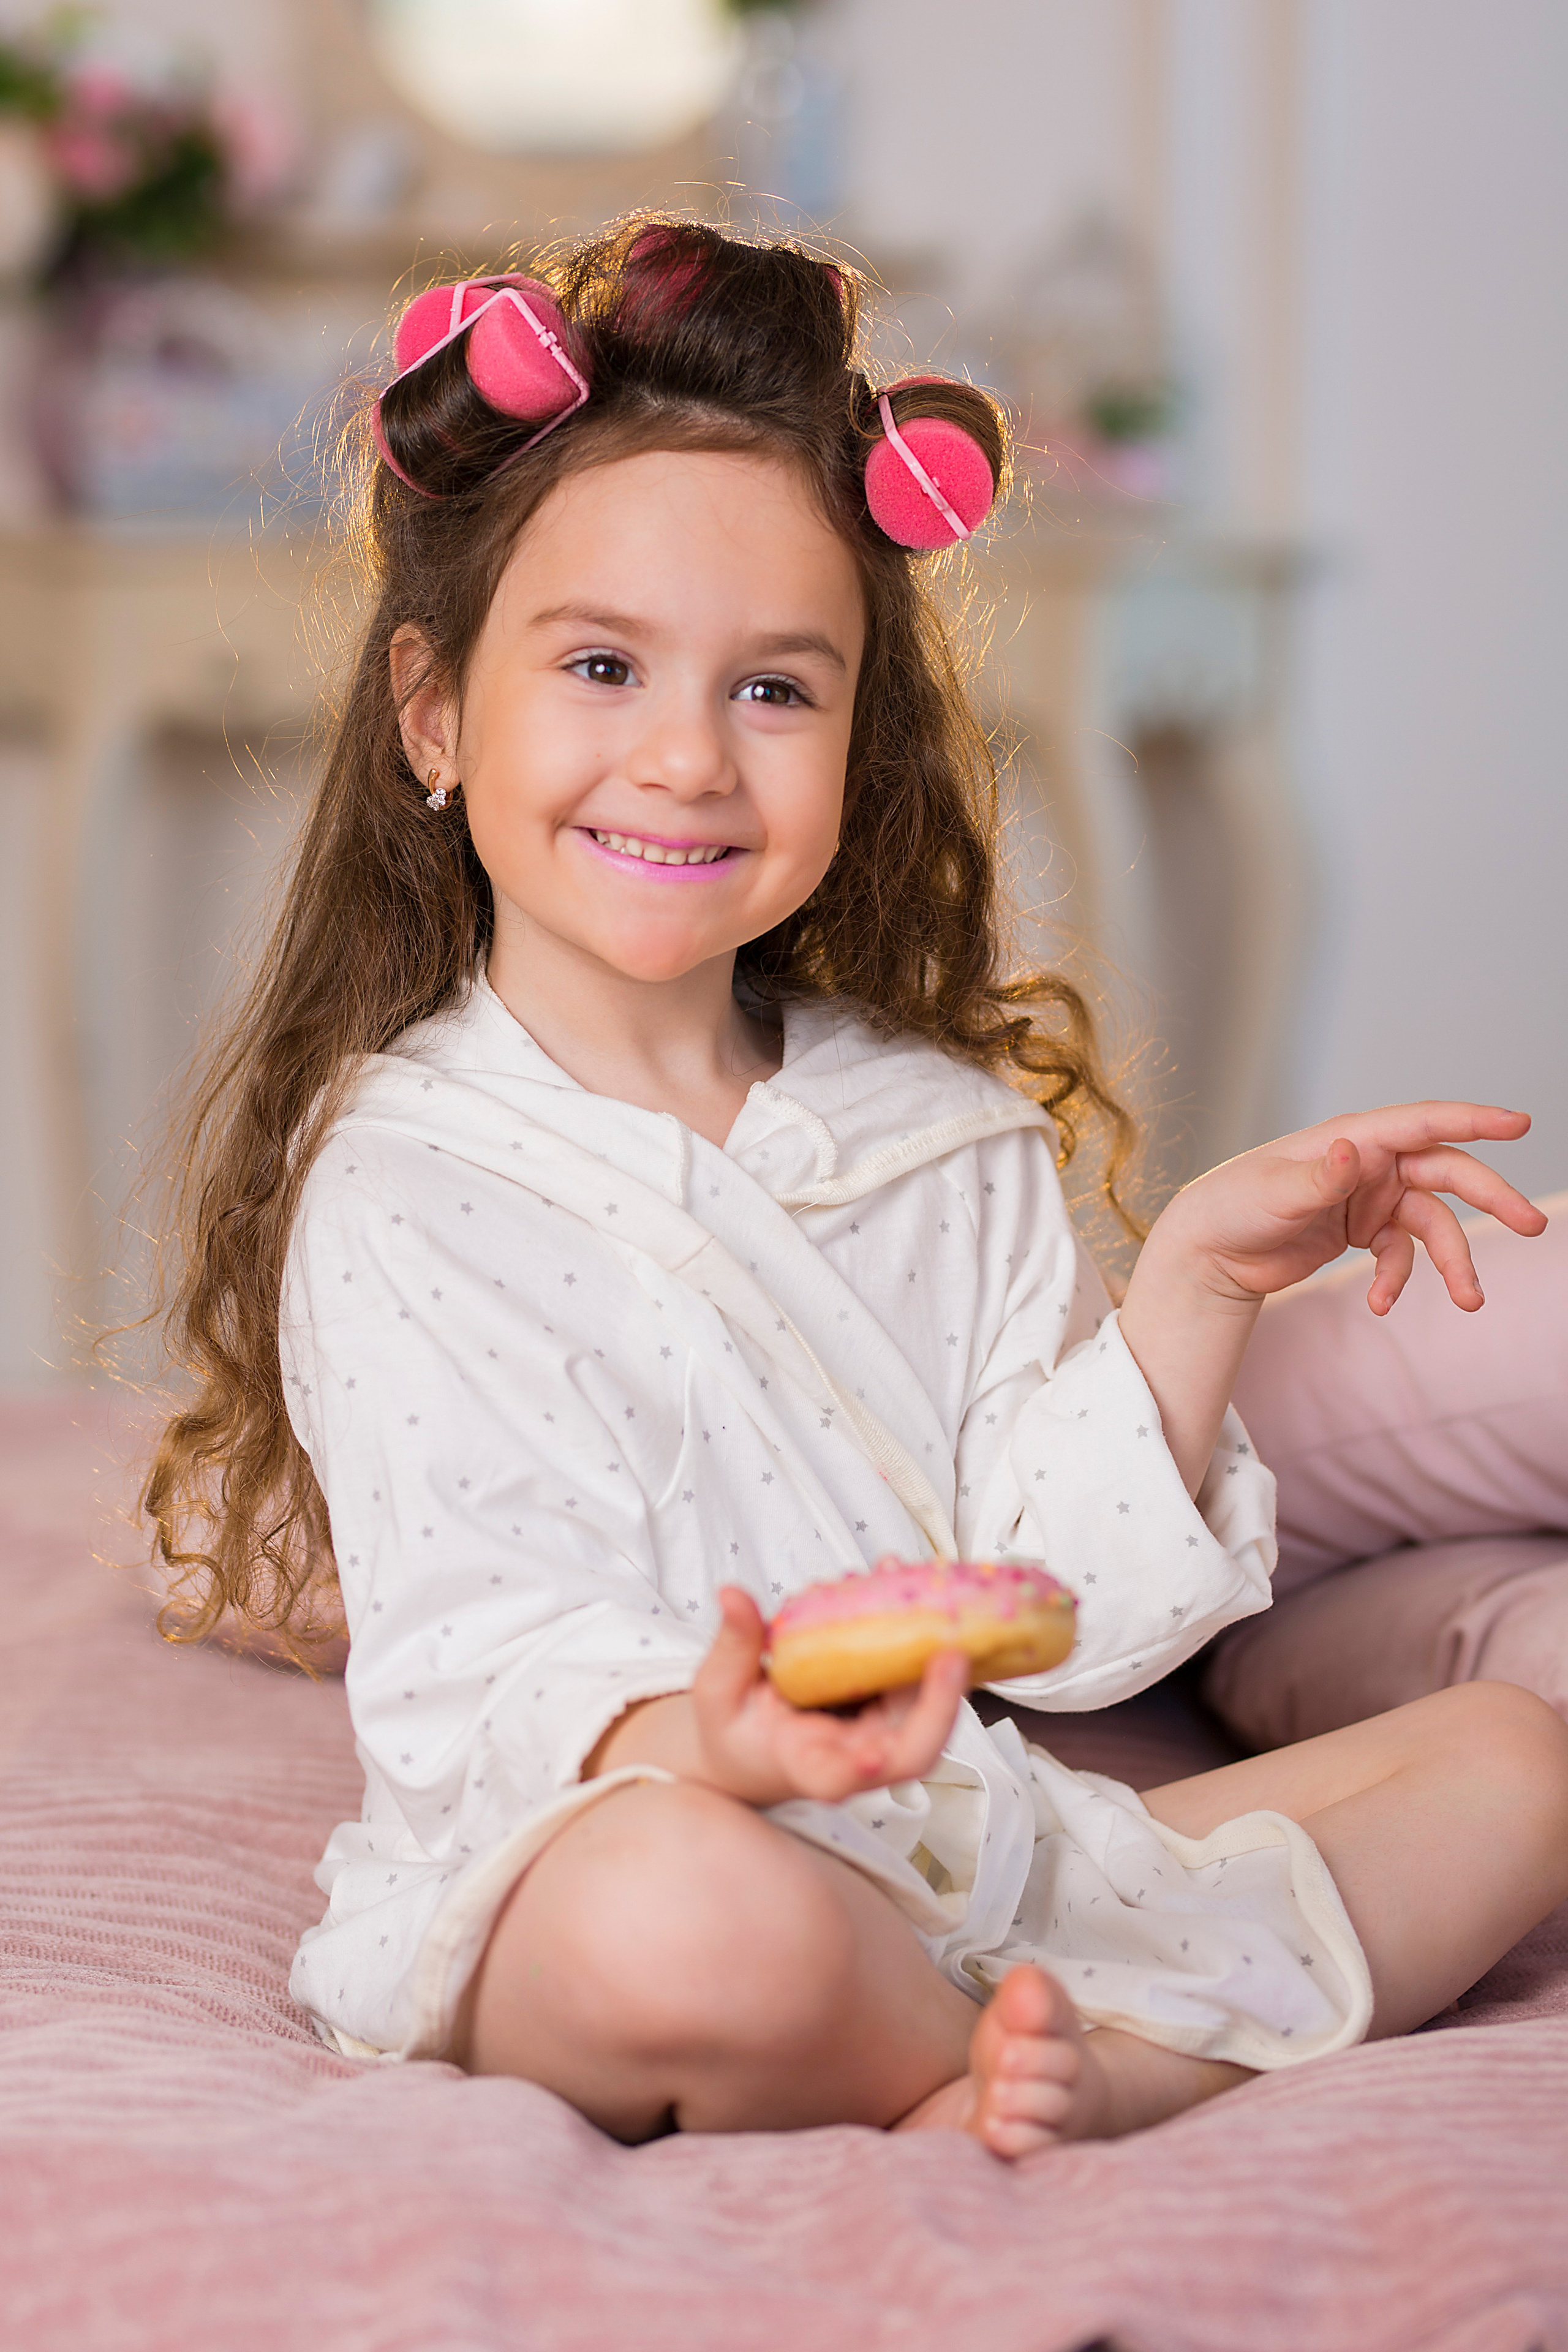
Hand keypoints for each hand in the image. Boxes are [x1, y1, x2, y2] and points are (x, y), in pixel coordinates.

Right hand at [687, 1588, 967, 1807]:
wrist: (755, 1750)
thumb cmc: (735, 1728)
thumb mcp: (718, 1690)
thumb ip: (732, 1646)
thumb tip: (732, 1595)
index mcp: (803, 1764)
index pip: (835, 1780)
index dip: (859, 1770)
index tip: (871, 1757)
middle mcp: (853, 1757)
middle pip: (910, 1753)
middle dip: (938, 1707)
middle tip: (952, 1652)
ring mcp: (879, 1736)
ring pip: (926, 1714)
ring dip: (938, 1662)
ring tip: (927, 1594)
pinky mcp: (891, 1711)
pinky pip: (919, 1682)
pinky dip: (923, 1639)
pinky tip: (906, 1587)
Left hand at [1148, 1100, 1544, 1316]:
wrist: (1210, 1252)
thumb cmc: (1233, 1206)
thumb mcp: (1274, 1193)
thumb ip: (1319, 1176)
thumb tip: (1354, 1149)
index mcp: (1355, 1137)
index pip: (1424, 1123)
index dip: (1473, 1119)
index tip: (1520, 1123)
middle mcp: (1370, 1162)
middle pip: (1447, 1173)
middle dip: (1491, 1198)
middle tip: (1532, 1225)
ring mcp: (1370, 1197)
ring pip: (1432, 1224)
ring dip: (1452, 1261)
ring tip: (1470, 1301)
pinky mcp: (1363, 1231)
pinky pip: (1400, 1256)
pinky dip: (1398, 1280)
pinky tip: (1382, 1304)